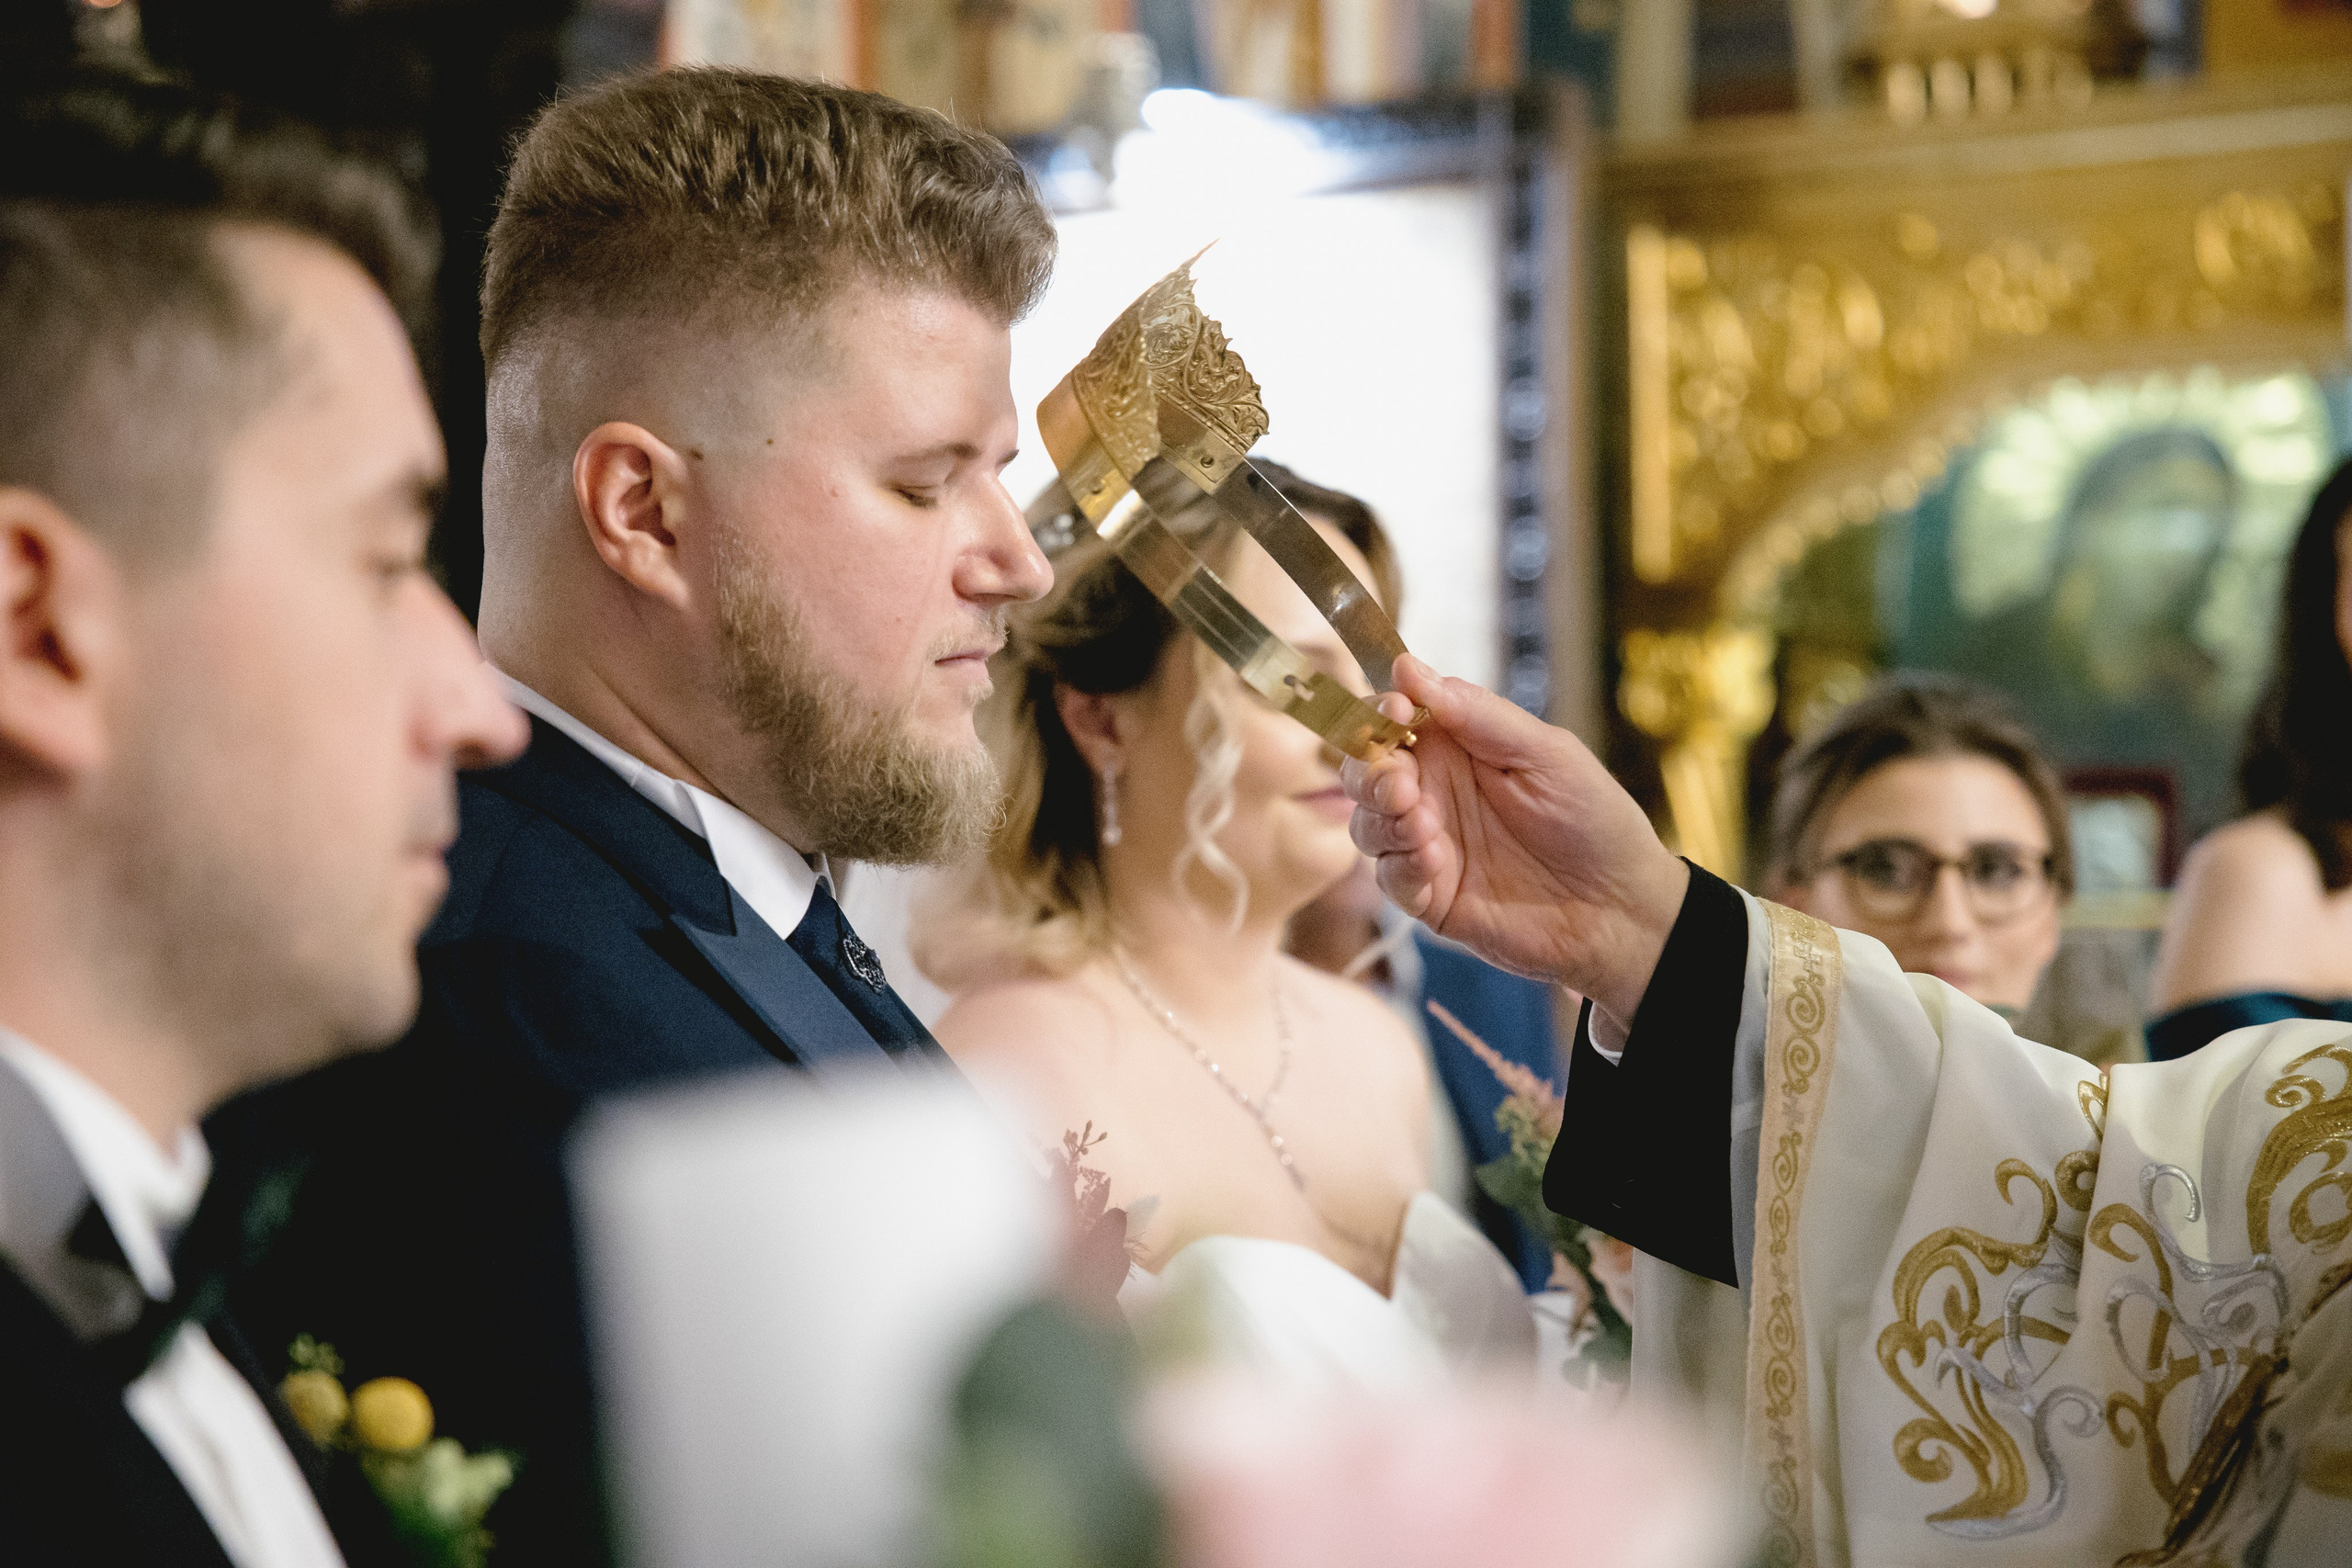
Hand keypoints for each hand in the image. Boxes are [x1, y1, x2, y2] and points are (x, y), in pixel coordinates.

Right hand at [1343, 656, 1688, 1023]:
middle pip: (1365, 769)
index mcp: (1458, 746)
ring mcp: (1428, 845)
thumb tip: (1408, 668)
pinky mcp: (1429, 895)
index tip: (1396, 713)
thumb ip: (1477, 713)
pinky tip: (1435, 861)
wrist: (1621, 908)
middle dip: (1372, 772)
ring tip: (1424, 824)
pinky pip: (1388, 876)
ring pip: (1366, 823)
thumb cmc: (1594, 820)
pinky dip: (1401, 866)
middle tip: (1402, 786)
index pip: (1393, 718)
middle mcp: (1434, 792)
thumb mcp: (1544, 753)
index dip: (1381, 712)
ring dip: (1383, 819)